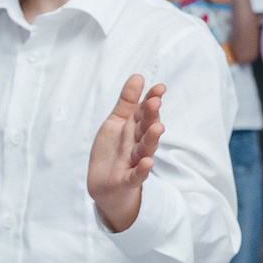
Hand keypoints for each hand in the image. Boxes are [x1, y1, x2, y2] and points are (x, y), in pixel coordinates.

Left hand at [88, 74, 165, 233]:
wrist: (103, 186)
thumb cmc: (113, 152)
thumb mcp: (116, 123)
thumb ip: (127, 102)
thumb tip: (138, 76)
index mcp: (134, 129)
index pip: (145, 112)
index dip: (151, 100)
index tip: (160, 88)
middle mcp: (137, 144)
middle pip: (146, 128)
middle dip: (151, 116)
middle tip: (155, 102)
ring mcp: (133, 162)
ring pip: (144, 150)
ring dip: (151, 139)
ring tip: (158, 128)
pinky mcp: (126, 181)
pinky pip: (135, 176)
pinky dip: (142, 170)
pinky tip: (147, 162)